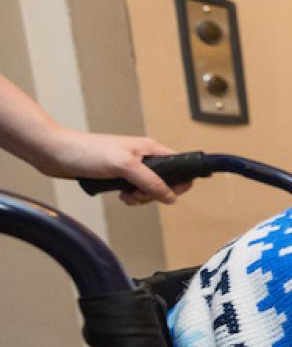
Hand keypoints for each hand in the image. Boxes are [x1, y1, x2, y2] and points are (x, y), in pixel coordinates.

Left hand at [36, 127, 182, 204]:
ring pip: (150, 188)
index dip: (180, 181)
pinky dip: (130, 197)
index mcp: (150, 148)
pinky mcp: (118, 175)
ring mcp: (131, 166)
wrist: (56, 154)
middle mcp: (143, 156)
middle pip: (166, 181)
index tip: (169, 193)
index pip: (180, 164)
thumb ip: (151, 181)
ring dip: (141, 197)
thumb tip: (170, 196)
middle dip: (156, 194)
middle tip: (139, 194)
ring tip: (126, 196)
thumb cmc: (87, 152)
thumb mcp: (125, 166)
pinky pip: (134, 190)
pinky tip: (119, 196)